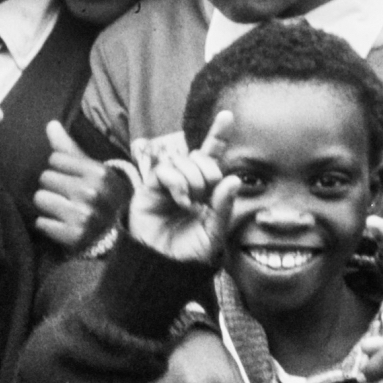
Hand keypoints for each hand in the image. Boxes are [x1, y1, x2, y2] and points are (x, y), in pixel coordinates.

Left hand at [33, 123, 129, 249]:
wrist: (117, 237)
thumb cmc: (102, 198)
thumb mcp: (94, 172)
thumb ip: (70, 148)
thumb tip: (50, 124)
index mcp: (98, 173)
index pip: (55, 158)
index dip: (58, 168)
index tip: (69, 177)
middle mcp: (92, 193)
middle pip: (45, 178)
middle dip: (51, 186)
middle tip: (65, 195)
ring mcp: (83, 216)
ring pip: (40, 198)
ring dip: (47, 205)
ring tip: (61, 209)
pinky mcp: (73, 236)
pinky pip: (41, 223)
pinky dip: (47, 224)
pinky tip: (60, 224)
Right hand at [126, 112, 239, 264]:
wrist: (161, 266)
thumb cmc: (188, 252)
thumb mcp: (214, 233)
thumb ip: (223, 207)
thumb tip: (233, 179)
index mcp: (204, 189)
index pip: (211, 155)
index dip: (217, 134)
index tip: (227, 116)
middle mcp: (185, 181)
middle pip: (199, 155)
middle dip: (208, 172)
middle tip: (206, 196)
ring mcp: (166, 183)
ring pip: (182, 160)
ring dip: (193, 180)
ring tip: (190, 204)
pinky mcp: (149, 187)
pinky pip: (164, 170)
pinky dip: (177, 182)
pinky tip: (180, 200)